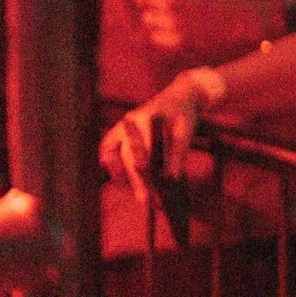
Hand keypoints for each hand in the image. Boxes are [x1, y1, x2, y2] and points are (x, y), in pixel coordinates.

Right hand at [98, 75, 210, 200]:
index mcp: (144, 118)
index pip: (139, 151)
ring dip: (120, 175)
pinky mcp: (120, 132)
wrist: (180, 95)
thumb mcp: (185, 132)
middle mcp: (128, 122)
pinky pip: (109, 151)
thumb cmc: (184, 112)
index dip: (143, 175)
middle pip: (125, 156)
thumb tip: (170, 180)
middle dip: (134, 181)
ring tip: (136, 193)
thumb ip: (177, 155)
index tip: (150, 192)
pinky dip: (115, 166)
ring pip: (110, 154)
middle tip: (146, 200)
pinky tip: (126, 182)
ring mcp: (122, 126)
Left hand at [132, 0, 268, 56]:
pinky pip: (156, 36)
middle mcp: (170, 1)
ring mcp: (174, 22)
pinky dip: (163, 31)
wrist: (241, 17)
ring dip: (156, 15)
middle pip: (142, 0)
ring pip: (147, 18)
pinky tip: (179, 25)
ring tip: (175, 12)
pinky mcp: (179, 40)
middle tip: (170, 0)